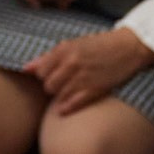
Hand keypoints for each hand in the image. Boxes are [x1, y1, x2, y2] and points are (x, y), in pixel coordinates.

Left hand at [25, 28, 153, 116]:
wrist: (127, 47)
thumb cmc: (98, 45)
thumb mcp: (71, 45)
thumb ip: (48, 57)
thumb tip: (25, 69)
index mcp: (63, 49)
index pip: (40, 72)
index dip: (44, 76)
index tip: (52, 77)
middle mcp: (71, 63)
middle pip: (48, 85)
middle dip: (52, 87)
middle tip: (61, 86)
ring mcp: (83, 76)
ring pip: (58, 95)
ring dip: (61, 97)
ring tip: (69, 93)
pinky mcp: (95, 88)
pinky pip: (73, 103)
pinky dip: (68, 107)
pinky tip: (66, 108)